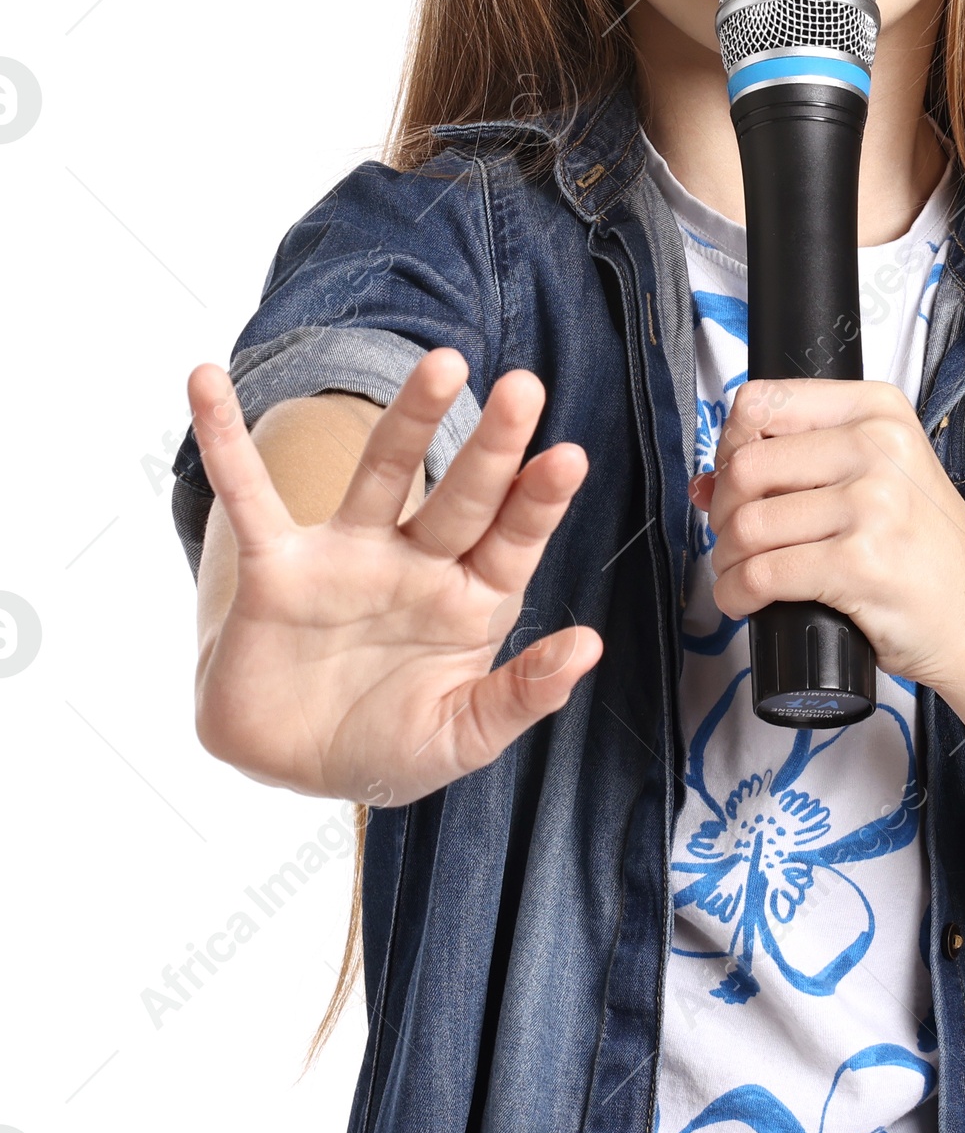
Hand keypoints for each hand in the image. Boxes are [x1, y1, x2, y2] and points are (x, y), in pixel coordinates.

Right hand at [188, 349, 601, 805]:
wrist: (291, 769)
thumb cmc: (388, 746)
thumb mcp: (462, 736)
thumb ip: (521, 695)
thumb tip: (589, 645)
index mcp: (470, 601)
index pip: (514, 540)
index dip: (539, 502)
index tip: (569, 458)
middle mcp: (416, 564)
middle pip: (463, 494)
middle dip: (494, 445)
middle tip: (525, 388)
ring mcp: (349, 556)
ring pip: (384, 473)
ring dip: (410, 418)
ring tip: (443, 363)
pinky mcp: (279, 567)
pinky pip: (248, 495)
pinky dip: (224, 439)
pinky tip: (206, 381)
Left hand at [691, 377, 964, 693]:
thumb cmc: (926, 551)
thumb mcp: (877, 479)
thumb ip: (798, 466)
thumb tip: (707, 481)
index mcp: (878, 410)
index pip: (762, 402)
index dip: (730, 446)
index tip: (735, 479)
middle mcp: (878, 445)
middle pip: (745, 464)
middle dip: (723, 510)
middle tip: (735, 538)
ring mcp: (872, 504)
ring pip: (747, 523)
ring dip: (726, 558)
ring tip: (740, 573)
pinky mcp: (860, 563)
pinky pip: (762, 574)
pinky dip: (736, 593)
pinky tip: (745, 601)